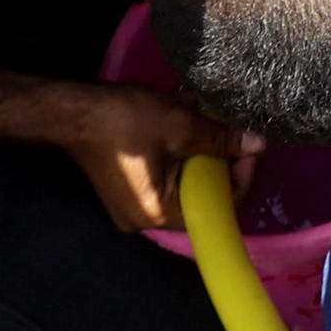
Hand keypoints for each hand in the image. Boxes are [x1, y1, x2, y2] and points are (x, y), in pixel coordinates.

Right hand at [46, 80, 236, 230]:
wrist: (71, 110)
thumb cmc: (124, 121)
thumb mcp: (181, 126)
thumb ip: (221, 139)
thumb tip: (260, 144)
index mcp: (158, 214)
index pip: (217, 207)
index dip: (239, 176)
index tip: (246, 145)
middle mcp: (144, 220)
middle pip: (200, 193)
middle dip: (215, 156)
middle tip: (222, 125)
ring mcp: (132, 205)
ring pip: (183, 180)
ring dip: (196, 148)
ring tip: (198, 116)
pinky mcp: (126, 189)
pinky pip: (164, 175)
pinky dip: (177, 150)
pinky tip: (180, 120)